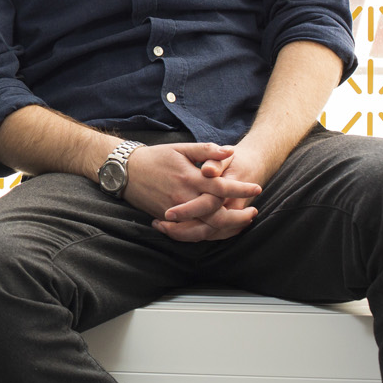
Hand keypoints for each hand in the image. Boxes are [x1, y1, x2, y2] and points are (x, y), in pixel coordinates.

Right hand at [121, 143, 261, 241]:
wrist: (125, 170)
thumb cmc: (155, 157)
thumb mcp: (180, 148)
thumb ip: (206, 150)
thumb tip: (230, 151)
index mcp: (189, 177)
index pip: (222, 187)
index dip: (242, 189)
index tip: (257, 188)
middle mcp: (184, 197)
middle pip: (217, 215)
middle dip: (239, 217)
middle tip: (252, 212)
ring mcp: (175, 211)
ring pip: (205, 228)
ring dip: (226, 229)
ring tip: (239, 224)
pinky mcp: (167, 219)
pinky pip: (189, 233)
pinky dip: (206, 234)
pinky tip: (217, 231)